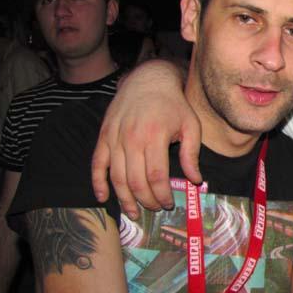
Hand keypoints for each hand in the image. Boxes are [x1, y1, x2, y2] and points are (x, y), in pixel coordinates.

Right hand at [91, 60, 201, 218]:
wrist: (148, 80)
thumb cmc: (174, 105)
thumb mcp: (191, 126)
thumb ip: (192, 154)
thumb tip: (195, 180)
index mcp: (154, 137)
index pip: (156, 176)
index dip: (162, 195)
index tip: (169, 203)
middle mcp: (131, 139)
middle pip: (135, 180)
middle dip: (146, 200)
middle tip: (155, 208)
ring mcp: (114, 138)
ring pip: (116, 177)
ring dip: (124, 198)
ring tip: (133, 212)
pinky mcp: (103, 136)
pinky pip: (97, 164)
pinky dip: (98, 183)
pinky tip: (103, 198)